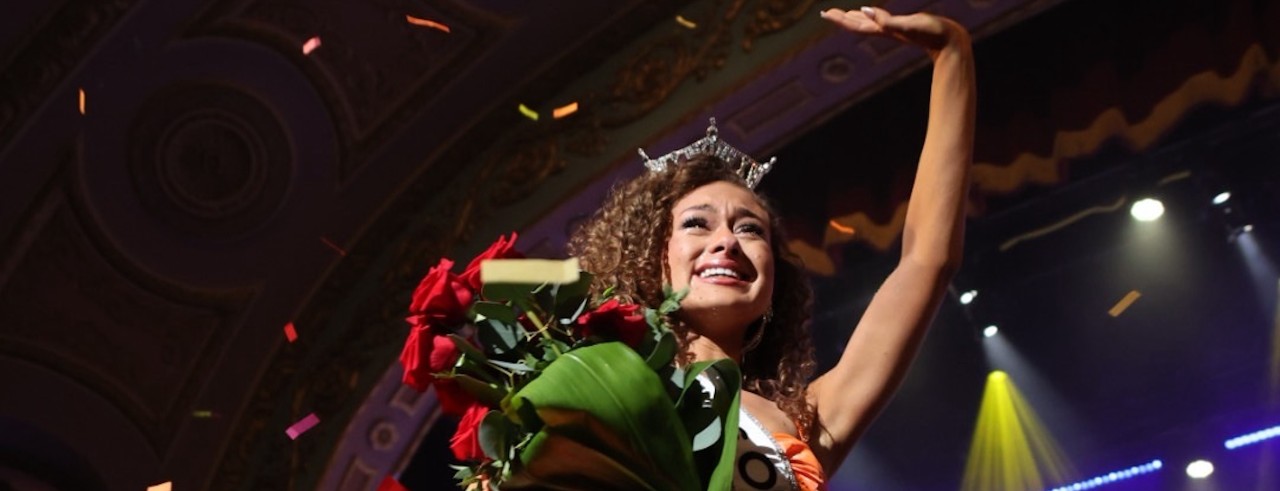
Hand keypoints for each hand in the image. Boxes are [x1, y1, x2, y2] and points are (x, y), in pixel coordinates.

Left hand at [820, 6, 968, 53]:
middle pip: (857, 24)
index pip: (855, 24)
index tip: (824, 14)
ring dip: (854, 19)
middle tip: (826, 13)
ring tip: (842, 14)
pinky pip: (880, 21)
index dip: (839, 19)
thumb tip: (865, 10)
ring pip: (868, 23)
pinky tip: (869, 14)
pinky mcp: (903, 27)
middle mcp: (885, 31)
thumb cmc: (931, 32)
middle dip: (841, 18)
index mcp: (883, 30)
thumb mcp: (907, 24)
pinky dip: (871, 17)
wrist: (950, 41)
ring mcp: (894, 30)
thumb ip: (886, 20)